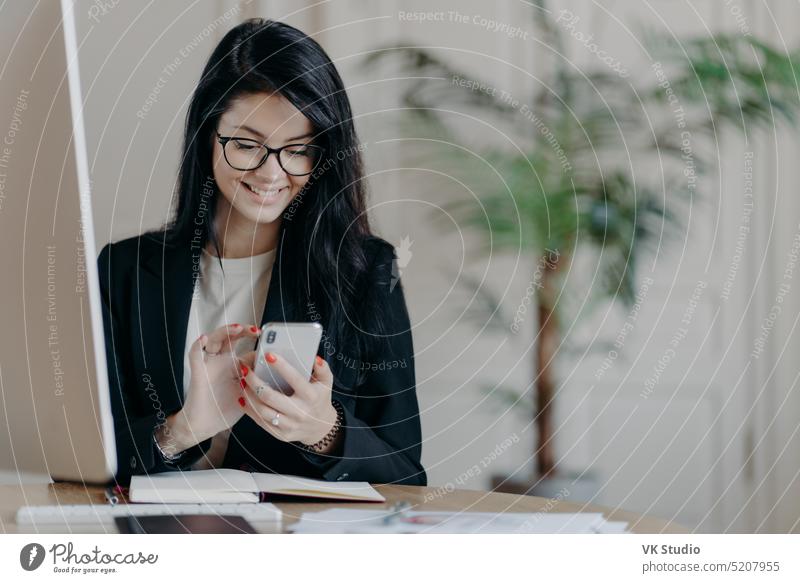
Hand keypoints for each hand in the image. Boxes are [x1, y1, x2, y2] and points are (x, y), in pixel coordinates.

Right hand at [158, 323, 260, 454]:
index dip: (256, 341)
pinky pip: (194, 355)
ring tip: (238, 328)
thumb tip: (274, 368)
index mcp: (234, 365)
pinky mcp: (198, 372)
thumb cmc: (226, 409)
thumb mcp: (247, 393)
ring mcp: (209, 365)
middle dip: (243, 330)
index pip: (245, 347)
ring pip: (214, 340)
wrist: (206, 426)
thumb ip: (258, 380)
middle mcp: (221, 361)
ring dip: (225, 331)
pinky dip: (197, 345)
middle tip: (257, 331)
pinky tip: (204, 338)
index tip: (271, 339)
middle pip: (230, 338)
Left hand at [238, 351, 338, 449]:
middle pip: (270, 396)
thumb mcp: (326, 382)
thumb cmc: (320, 399)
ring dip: (248, 395)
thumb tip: (314, 358)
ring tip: (242, 382)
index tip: (268, 355)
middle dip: (254, 381)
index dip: (281, 366)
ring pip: (262, 410)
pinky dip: (249, 409)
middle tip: (245, 369)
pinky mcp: (281, 434)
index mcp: (311, 396)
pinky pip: (260, 422)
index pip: (294, 379)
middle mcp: (300, 412)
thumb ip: (322, 368)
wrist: (320, 427)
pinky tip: (243, 397)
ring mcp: (289, 425)